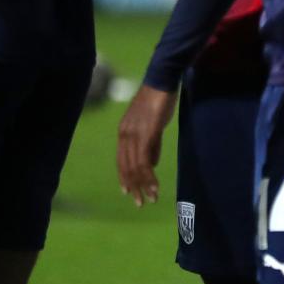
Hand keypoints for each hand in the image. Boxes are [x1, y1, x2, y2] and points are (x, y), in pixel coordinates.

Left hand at [116, 84, 176, 205]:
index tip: (129, 192)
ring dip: (143, 186)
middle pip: (126, 167)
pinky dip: (149, 177)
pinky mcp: (146, 134)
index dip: (125, 177)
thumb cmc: (159, 99)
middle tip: (140, 203)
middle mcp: (125, 135)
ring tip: (151, 198)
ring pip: (135, 168)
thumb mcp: (153, 124)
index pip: (121, 160)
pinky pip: (145, 161)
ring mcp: (134, 135)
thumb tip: (152, 164)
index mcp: (124, 132)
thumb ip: (152, 144)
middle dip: (133, 187)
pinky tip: (155, 186)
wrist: (162, 81)